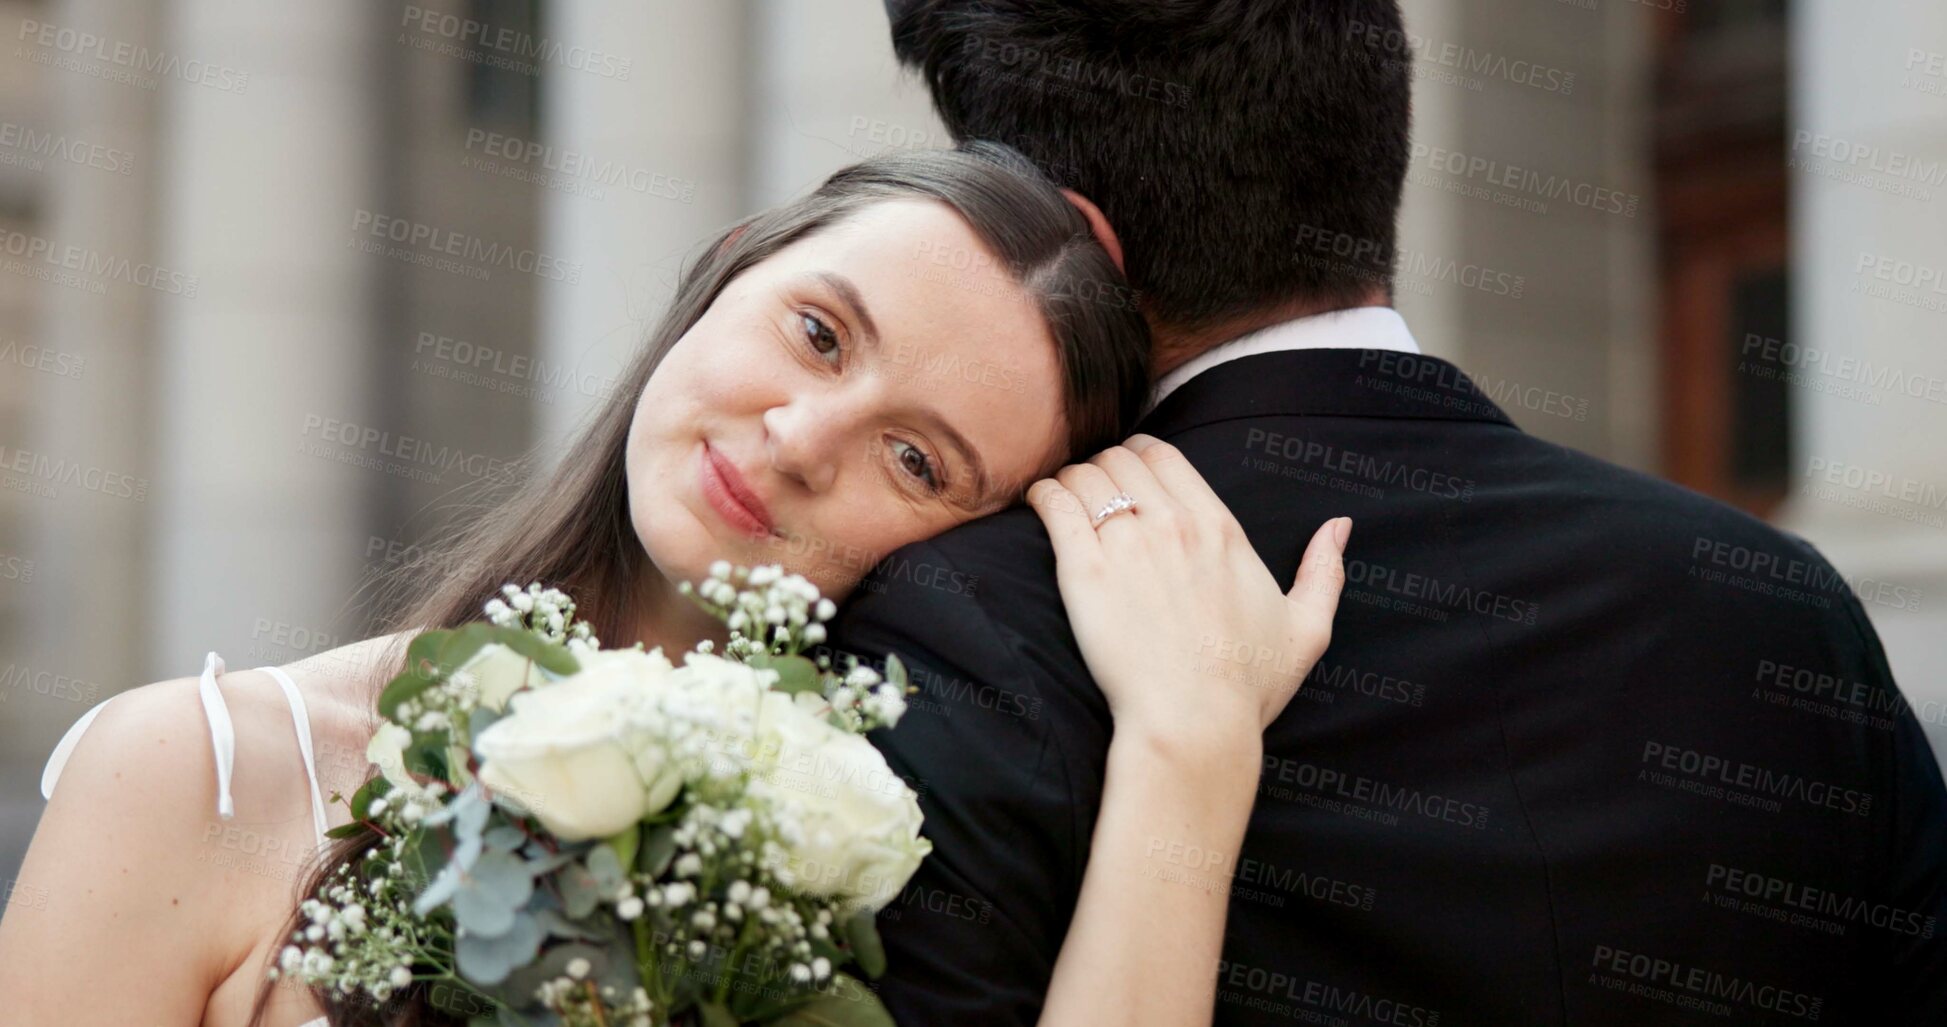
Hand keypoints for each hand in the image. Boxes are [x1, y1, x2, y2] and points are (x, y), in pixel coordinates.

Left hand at [1027, 434, 1349, 751]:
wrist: (1193, 722)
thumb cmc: (1246, 686)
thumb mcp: (1306, 629)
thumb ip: (1324, 571)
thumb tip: (1340, 526)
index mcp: (1219, 528)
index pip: (1165, 456)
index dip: (1138, 457)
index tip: (1126, 476)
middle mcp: (1173, 524)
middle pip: (1120, 458)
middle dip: (1102, 467)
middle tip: (1090, 492)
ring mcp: (1127, 543)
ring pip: (1085, 474)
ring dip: (1071, 480)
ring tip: (1062, 501)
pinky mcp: (1084, 570)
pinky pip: (1055, 504)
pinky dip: (1043, 496)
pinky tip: (1040, 505)